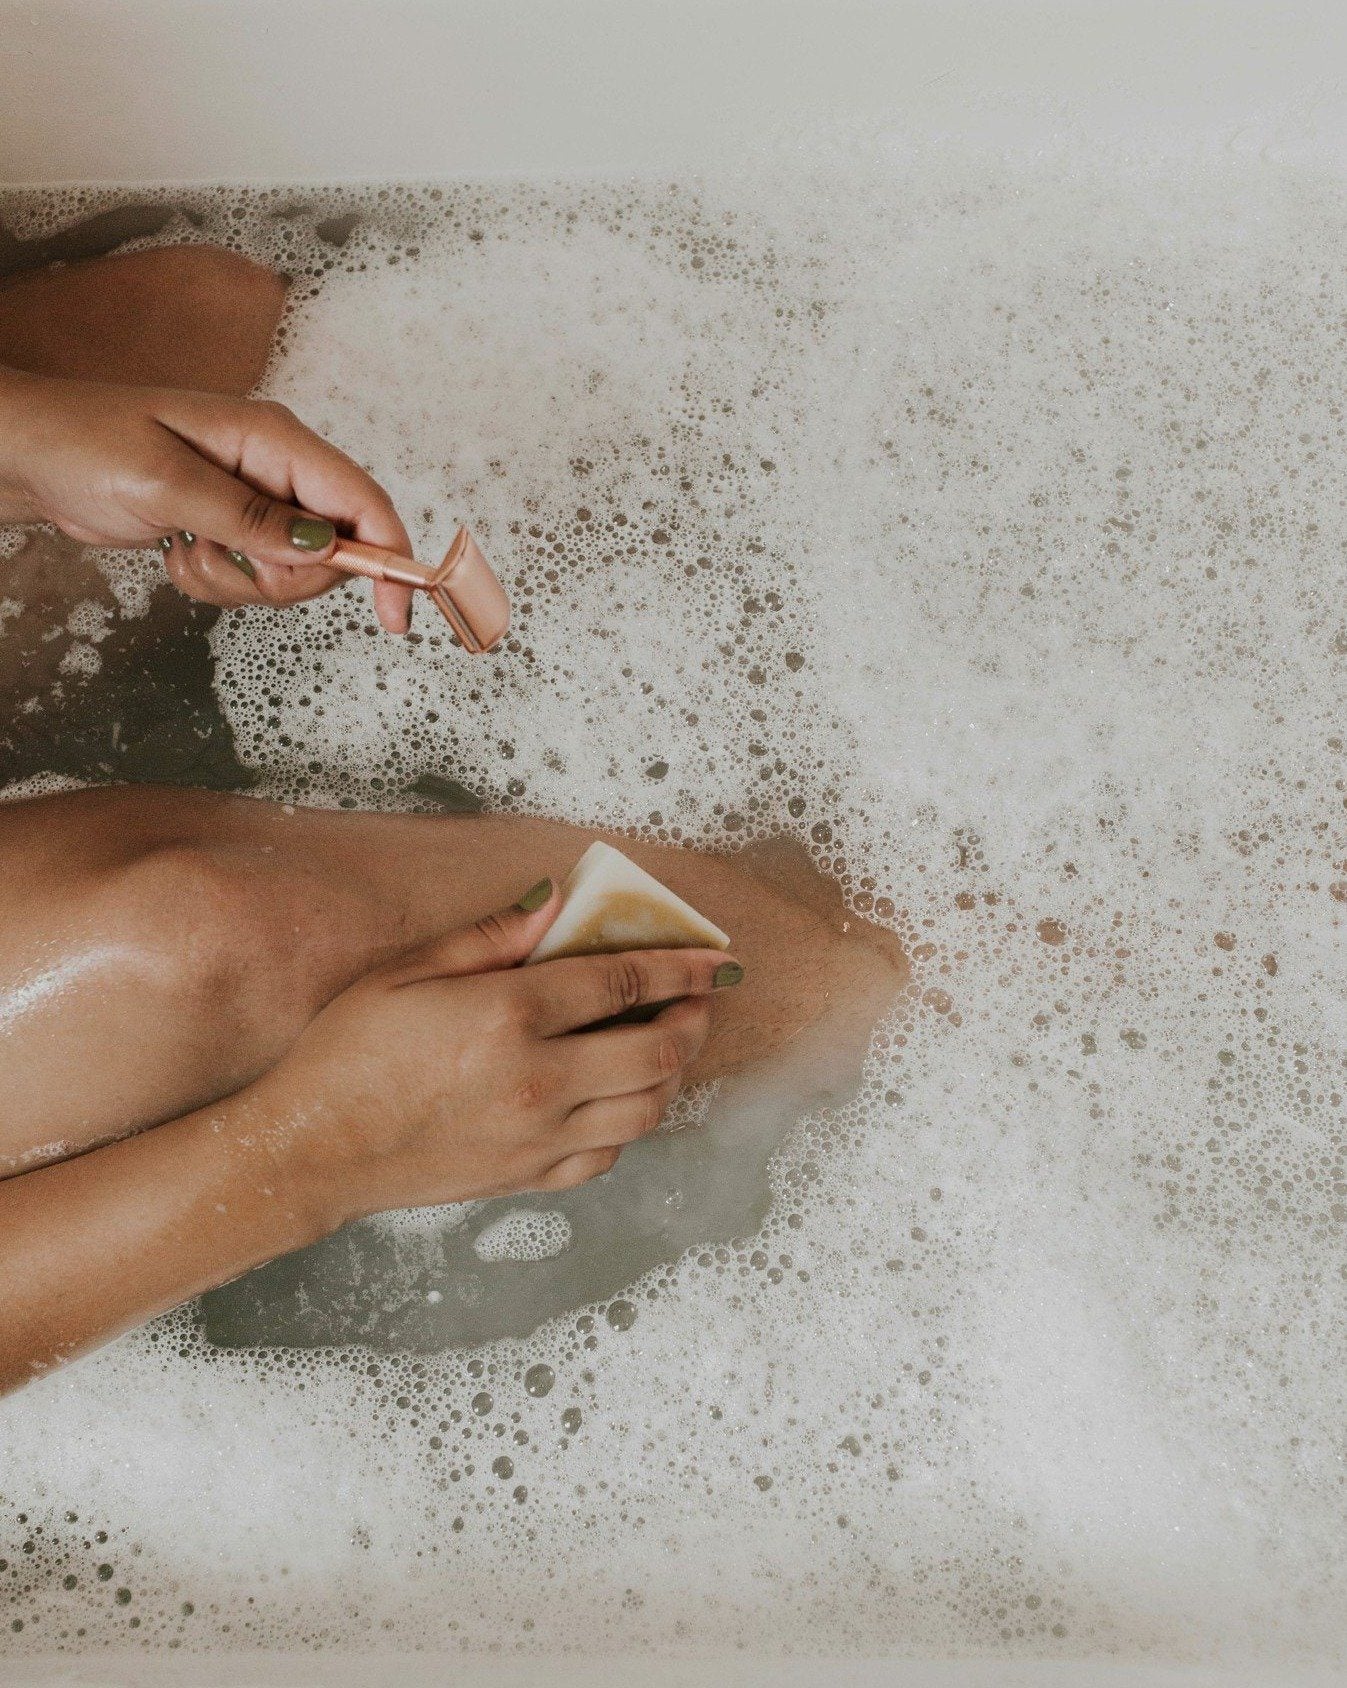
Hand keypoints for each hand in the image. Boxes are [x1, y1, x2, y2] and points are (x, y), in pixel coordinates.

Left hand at [0, 364, 415, 631]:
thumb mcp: (168, 483)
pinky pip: (253, 579)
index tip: (394, 614)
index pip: (362, 503)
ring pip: (291, 574)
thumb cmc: (87, 444)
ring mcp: (255, 500)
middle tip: (226, 559)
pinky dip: (218, 583)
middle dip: (283, 578)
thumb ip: (250, 519)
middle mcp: (276, 469)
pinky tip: (179, 553)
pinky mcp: (231, 527)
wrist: (30, 454)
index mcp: (274, 441)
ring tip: (189, 550)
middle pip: (334, 552)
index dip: (390, 559)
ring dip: (240, 582)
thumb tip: (323, 548)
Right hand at [253, 883, 741, 1225]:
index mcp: (509, 1016)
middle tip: (697, 1000)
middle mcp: (538, 1080)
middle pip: (657, 1050)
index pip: (626, 981)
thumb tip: (558, 901)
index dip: (682, 965)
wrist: (311, 1150)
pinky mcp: (528, 1177)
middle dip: (693, 1019)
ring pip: (646, 1108)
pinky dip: (628, 1124)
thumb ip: (492, 937)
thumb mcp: (408, 972)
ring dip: (672, 1072)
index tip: (714, 958)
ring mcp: (538, 1137)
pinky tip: (613, 1097)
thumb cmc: (347, 1055)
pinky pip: (608, 1155)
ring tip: (665, 1043)